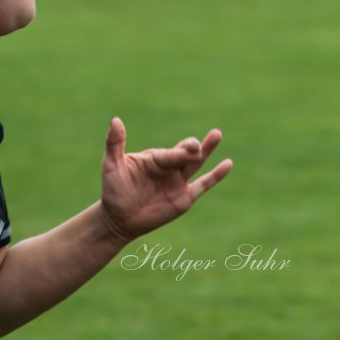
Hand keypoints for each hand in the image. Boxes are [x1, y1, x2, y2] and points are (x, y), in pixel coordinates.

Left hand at [96, 117, 231, 241]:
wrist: (119, 220)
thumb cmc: (113, 191)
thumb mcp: (111, 166)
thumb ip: (114, 144)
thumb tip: (116, 119)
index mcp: (153, 158)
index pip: (169, 154)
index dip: (178, 153)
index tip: (188, 149)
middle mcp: (168, 167)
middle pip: (184, 155)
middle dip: (191, 149)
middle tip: (196, 146)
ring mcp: (178, 182)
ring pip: (196, 163)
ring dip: (207, 149)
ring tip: (216, 133)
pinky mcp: (185, 198)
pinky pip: (203, 184)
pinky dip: (216, 175)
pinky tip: (228, 163)